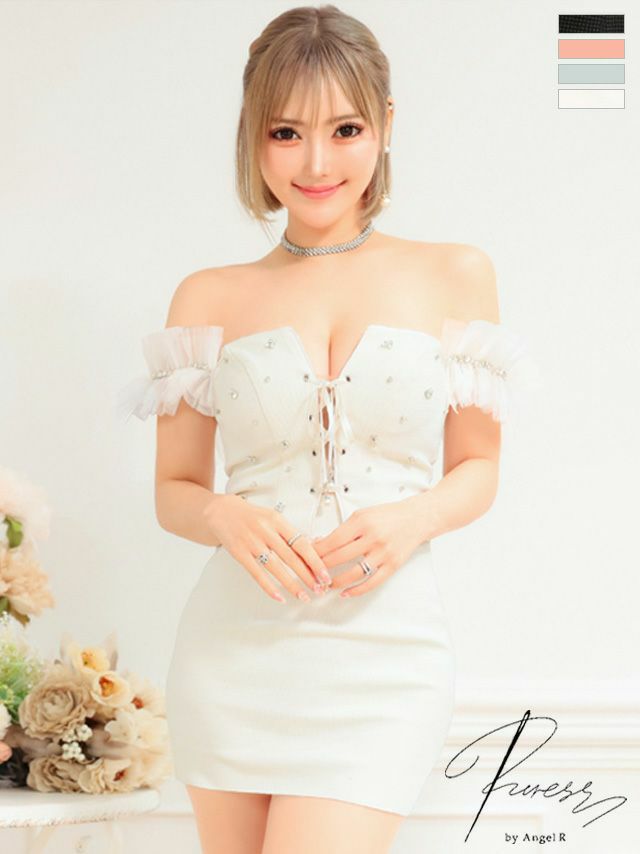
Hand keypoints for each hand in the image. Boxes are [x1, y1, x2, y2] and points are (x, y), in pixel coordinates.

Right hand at [205, 495, 332, 602]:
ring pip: (276, 568)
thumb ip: (289, 533)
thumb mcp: (273, 517)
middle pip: (291, 558)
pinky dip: (269, 587)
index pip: (301, 543)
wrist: (222, 512)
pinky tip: (279, 597)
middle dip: (307, 576)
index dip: (315, 561)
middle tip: (319, 589)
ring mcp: (252, 543)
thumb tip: (312, 549)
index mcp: (277, 521)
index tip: (325, 574)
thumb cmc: (252, 516)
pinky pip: (257, 574)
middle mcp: (265, 531)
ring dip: (292, 585)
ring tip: (303, 596)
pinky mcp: (240, 554)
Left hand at [311, 499, 425, 596]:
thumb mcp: (362, 515)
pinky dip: (356, 590)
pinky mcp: (392, 565)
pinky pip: (372, 582)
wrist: (416, 518)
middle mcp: (372, 537)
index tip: (306, 557)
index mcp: (362, 522)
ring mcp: (383, 553)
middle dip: (321, 567)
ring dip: (336, 581)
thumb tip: (321, 543)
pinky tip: (346, 592)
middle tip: (310, 573)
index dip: (316, 551)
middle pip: (339, 557)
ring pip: (354, 573)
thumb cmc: (388, 515)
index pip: (332, 540)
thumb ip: (343, 529)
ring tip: (325, 584)